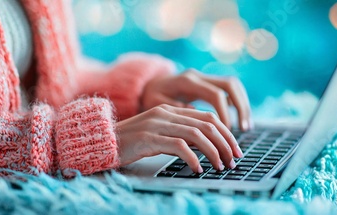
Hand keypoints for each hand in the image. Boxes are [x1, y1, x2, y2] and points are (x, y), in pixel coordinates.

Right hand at [116, 104, 243, 172]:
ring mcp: (157, 124)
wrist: (101, 141)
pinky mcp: (148, 138)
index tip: (235, 149)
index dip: (226, 133)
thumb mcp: (158, 134)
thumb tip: (205, 145)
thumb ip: (179, 133)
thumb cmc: (130, 142)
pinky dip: (193, 158)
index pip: (207, 117)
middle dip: (226, 143)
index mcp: (170, 110)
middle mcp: (166, 114)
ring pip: (197, 135)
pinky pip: (178, 146)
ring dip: (214, 152)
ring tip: (221, 166)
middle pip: (207, 124)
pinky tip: (198, 169)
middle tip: (234, 160)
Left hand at [141, 69, 251, 130]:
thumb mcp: (155, 104)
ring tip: (247, 127)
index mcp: (187, 81)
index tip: (226, 132)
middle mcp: (198, 76)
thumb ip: (174, 110)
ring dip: (243, 105)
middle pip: (230, 85)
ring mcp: (204, 78)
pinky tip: (240, 121)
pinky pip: (229, 90)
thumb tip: (194, 119)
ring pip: (233, 86)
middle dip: (241, 107)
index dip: (224, 114)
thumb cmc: (149, 97)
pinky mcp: (207, 84)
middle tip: (245, 129)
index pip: (215, 94)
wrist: (146, 84)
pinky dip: (237, 104)